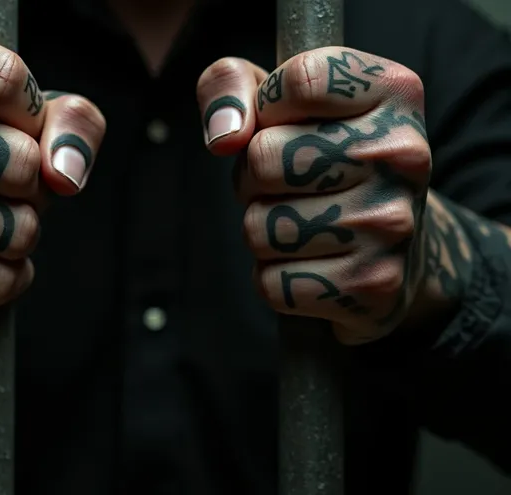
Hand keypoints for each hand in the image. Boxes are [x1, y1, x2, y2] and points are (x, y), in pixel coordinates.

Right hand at [0, 38, 104, 327]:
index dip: (32, 115)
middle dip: (32, 184)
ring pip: (15, 230)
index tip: (12, 127)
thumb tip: (65, 175)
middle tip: (2, 185)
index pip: (7, 79)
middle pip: (20, 162)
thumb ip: (72, 122)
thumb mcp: (32, 116)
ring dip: (21, 234)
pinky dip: (7, 277)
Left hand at [197, 49, 429, 343]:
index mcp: (393, 92)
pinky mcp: (373, 284)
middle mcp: (403, 154)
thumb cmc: (322, 161)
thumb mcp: (279, 102)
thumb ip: (231, 85)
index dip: (268, 106)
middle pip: (265, 157)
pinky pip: (272, 283)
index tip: (285, 121)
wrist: (393, 246)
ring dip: (261, 229)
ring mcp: (391, 223)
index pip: (299, 80)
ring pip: (260, 227)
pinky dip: (274, 278)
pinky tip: (310, 263)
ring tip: (300, 221)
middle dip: (253, 175)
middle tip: (286, 182)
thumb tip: (224, 136)